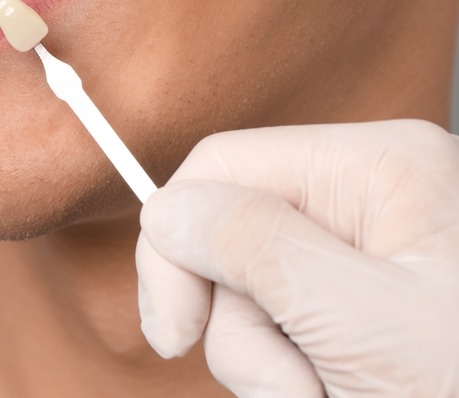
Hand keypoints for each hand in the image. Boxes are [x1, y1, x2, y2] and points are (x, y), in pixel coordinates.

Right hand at [135, 120, 458, 396]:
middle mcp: (366, 201)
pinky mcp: (355, 312)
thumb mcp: (364, 324)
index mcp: (377, 168)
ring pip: (249, 301)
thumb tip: (166, 210)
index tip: (173, 334)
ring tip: (335, 395)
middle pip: (230, 241)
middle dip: (245, 328)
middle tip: (299, 384)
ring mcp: (361, 260)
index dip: (175, 244)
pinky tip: (339, 394)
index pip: (221, 167)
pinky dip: (294, 379)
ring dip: (272, 366)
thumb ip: (256, 248)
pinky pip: (279, 336)